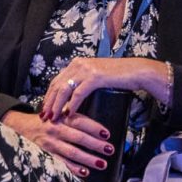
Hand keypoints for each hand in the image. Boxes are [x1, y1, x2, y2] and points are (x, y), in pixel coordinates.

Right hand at [1, 108, 113, 174]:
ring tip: (102, 163)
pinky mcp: (44, 155)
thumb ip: (73, 119)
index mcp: (60, 118)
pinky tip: (84, 172)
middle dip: (95, 145)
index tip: (107, 134)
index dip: (94, 128)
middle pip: (78, 138)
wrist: (19, 127)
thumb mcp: (57, 115)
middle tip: (109, 150)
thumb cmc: (44, 122)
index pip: (80, 121)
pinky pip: (61, 163)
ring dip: (88, 159)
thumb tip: (97, 130)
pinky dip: (73, 168)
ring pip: (72, 152)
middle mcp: (55, 130)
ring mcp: (49, 144)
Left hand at [35, 55, 171, 123]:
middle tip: (44, 116)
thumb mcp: (96, 76)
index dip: (49, 95)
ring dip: (57, 105)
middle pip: (56, 85)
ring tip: (54, 117)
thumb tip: (72, 97)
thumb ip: (83, 81)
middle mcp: (78, 64)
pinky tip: (69, 113)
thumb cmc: (119, 76)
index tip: (45, 108)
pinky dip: (72, 104)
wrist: (137, 71)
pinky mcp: (95, 77)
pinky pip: (78, 93)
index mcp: (77, 63)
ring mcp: (86, 69)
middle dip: (49, 102)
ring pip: (64, 90)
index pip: (56, 81)